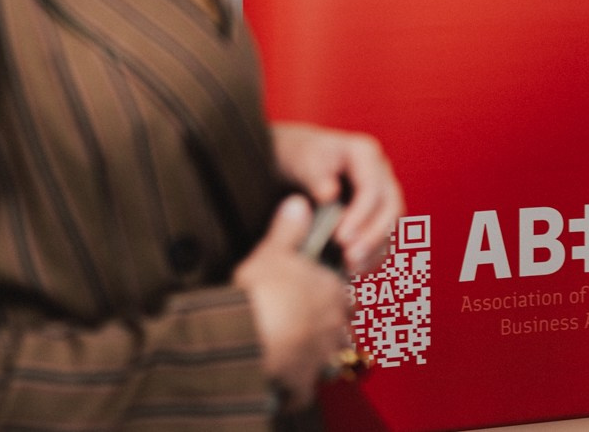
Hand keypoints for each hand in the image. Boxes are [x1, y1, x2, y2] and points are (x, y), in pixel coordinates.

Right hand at [233, 196, 352, 409]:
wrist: (245, 338)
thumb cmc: (262, 292)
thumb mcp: (273, 251)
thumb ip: (289, 229)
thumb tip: (299, 203)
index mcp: (331, 290)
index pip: (342, 291)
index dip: (330, 292)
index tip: (316, 293)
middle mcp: (333, 325)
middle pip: (340, 324)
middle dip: (328, 322)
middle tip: (306, 319)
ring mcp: (321, 356)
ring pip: (329, 355)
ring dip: (318, 352)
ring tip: (298, 347)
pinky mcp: (304, 382)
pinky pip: (307, 386)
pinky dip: (299, 382)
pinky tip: (287, 375)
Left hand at [272, 122, 403, 274]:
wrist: (302, 162)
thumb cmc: (302, 156)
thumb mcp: (303, 160)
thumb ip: (316, 175)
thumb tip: (330, 195)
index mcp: (365, 154)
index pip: (372, 188)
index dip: (360, 215)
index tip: (340, 238)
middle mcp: (381, 173)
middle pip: (391, 208)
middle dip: (373, 236)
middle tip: (349, 257)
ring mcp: (383, 194)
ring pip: (392, 225)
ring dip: (375, 249)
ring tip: (351, 268)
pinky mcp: (379, 214)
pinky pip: (385, 237)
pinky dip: (373, 254)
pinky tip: (354, 269)